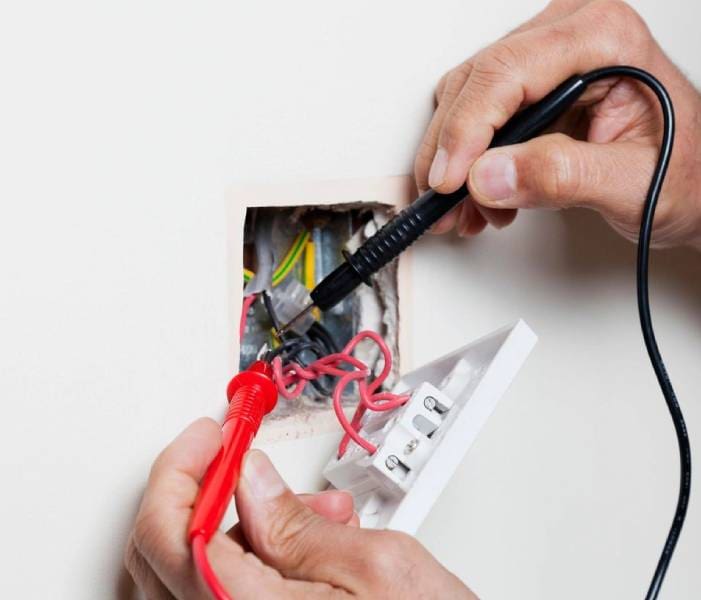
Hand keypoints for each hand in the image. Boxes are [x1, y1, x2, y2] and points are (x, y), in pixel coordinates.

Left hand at [125, 418, 476, 598]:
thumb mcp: (379, 568)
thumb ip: (299, 523)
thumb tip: (249, 479)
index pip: (170, 536)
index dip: (180, 471)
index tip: (208, 436)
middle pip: (162, 554)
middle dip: (203, 488)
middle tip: (233, 454)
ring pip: (187, 573)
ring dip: (236, 524)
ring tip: (309, 509)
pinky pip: (217, 594)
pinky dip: (249, 556)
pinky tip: (302, 542)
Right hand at [415, 0, 700, 247]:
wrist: (695, 183)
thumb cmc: (684, 173)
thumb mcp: (633, 183)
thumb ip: (563, 177)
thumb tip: (490, 176)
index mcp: (604, 38)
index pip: (506, 73)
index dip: (465, 131)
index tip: (447, 182)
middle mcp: (570, 35)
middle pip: (476, 83)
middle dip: (452, 153)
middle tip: (446, 206)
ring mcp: (547, 58)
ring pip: (467, 99)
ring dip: (456, 161)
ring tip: (468, 210)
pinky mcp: (532, 86)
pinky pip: (478, 114)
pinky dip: (468, 161)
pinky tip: (481, 195)